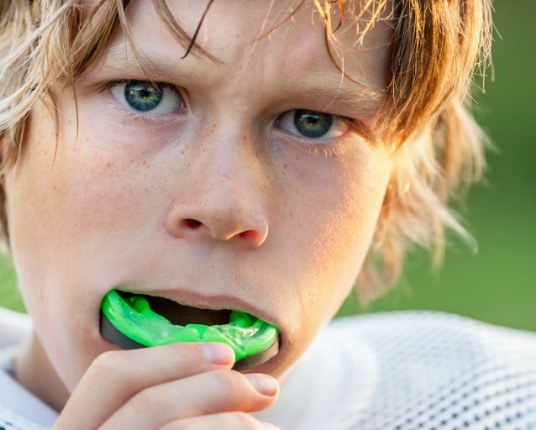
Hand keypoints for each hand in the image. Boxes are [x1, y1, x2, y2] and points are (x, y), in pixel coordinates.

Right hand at [53, 343, 279, 428]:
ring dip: (234, 423)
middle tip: (268, 389)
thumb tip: (223, 367)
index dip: (171, 356)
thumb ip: (166, 406)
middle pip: (148, 402)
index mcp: (77, 428)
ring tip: (267, 429)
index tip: (227, 354)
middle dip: (216, 387)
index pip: (110, 375)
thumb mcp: (144, 420)